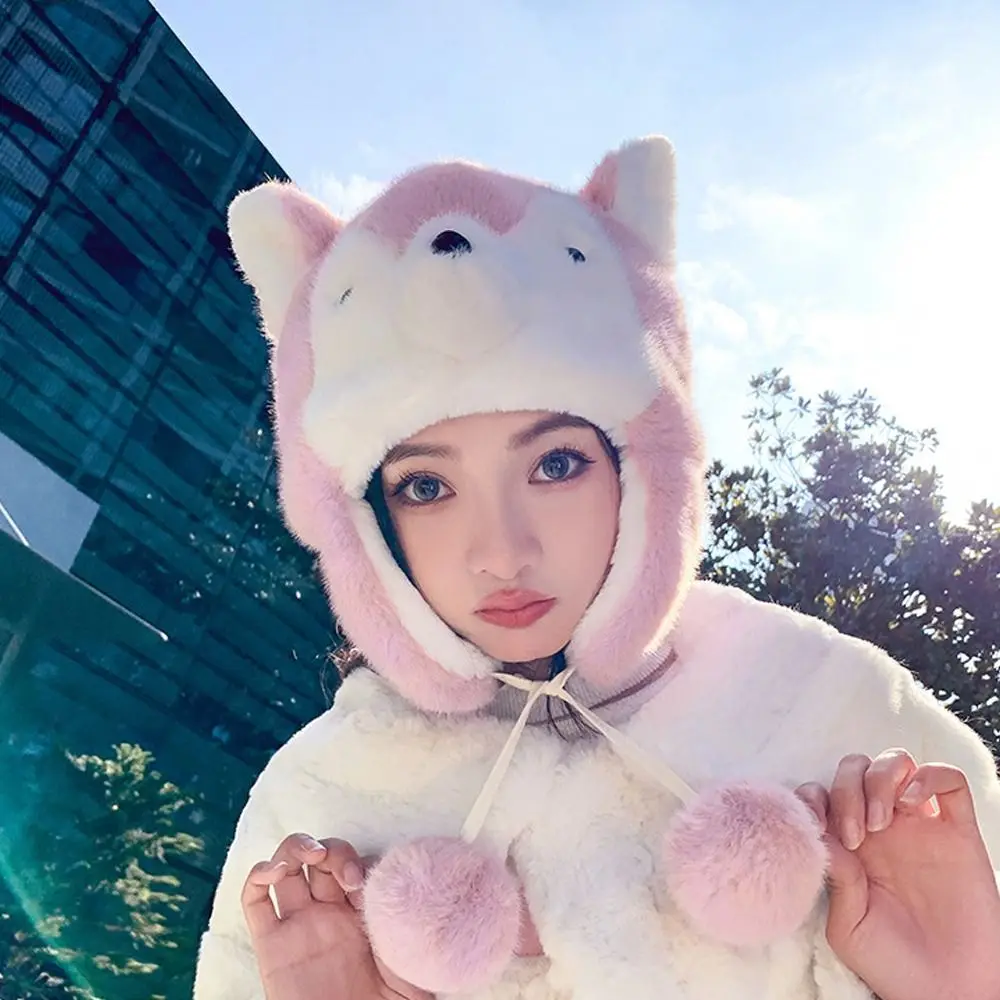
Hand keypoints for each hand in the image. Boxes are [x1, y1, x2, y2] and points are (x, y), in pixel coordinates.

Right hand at [242, 833, 431, 999]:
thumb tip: (420, 890)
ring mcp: (300, 923)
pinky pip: (254, 901)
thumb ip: (411, 925)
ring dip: (296, 847)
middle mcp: (331, 912)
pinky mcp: (270, 944)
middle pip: (324, 857)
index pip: (359, 864)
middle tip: (344, 872)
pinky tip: (273, 870)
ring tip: (310, 853)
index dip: (361, 862)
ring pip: (289, 865)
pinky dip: (258, 875)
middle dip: (334, 850)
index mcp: (365, 912)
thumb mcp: (412, 961)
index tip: (367, 882)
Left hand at [798, 751, 999, 999]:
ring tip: (879, 824)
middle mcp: (882, 828)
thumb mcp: (847, 925)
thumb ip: (836, 878)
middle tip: (853, 834)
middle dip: (846, 788)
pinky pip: (949, 780)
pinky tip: (912, 804)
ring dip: (879, 780)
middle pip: (855, 769)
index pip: (822, 792)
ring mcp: (920, 827)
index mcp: (849, 845)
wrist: (946, 993)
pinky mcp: (960, 833)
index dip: (813, 797)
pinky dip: (928, 777)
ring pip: (896, 763)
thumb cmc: (891, 963)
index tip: (814, 827)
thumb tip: (822, 833)